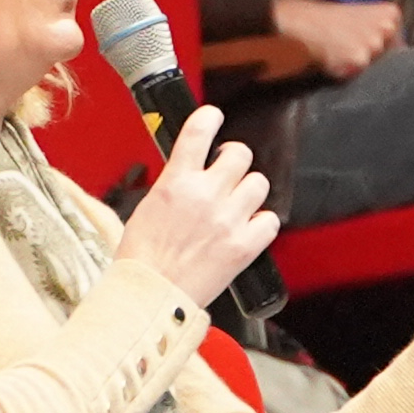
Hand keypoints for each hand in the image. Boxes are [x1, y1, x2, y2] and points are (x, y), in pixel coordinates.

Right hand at [117, 104, 276, 309]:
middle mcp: (206, 195)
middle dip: (233, 161)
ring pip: (259, 183)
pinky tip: (247, 229)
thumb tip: (191, 172)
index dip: (210, 117)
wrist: (150, 295)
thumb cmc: (143, 259)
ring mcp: (228, 220)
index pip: (200, 129)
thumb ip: (175, 184)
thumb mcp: (148, 207)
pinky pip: (270, 220)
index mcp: (177, 182)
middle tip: (226, 173)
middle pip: (240, 154)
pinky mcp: (244, 246)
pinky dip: (262, 223)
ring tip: (236, 205)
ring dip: (249, 191)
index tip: (214, 117)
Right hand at [262, 0, 402, 81]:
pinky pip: (358, 74)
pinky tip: (335, 60)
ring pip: (374, 67)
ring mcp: (375, 45)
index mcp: (392, 14)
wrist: (304, 22)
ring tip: (340, 53)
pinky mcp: (360, 60)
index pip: (402, 43)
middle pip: (391, 57)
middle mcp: (387, 28)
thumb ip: (381, 31)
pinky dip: (347, 71)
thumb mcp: (362, 16)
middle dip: (375, 58)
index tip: (369, 48)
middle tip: (351, 49)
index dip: (386, 50)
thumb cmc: (329, 19)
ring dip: (359, 66)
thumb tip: (396, 52)